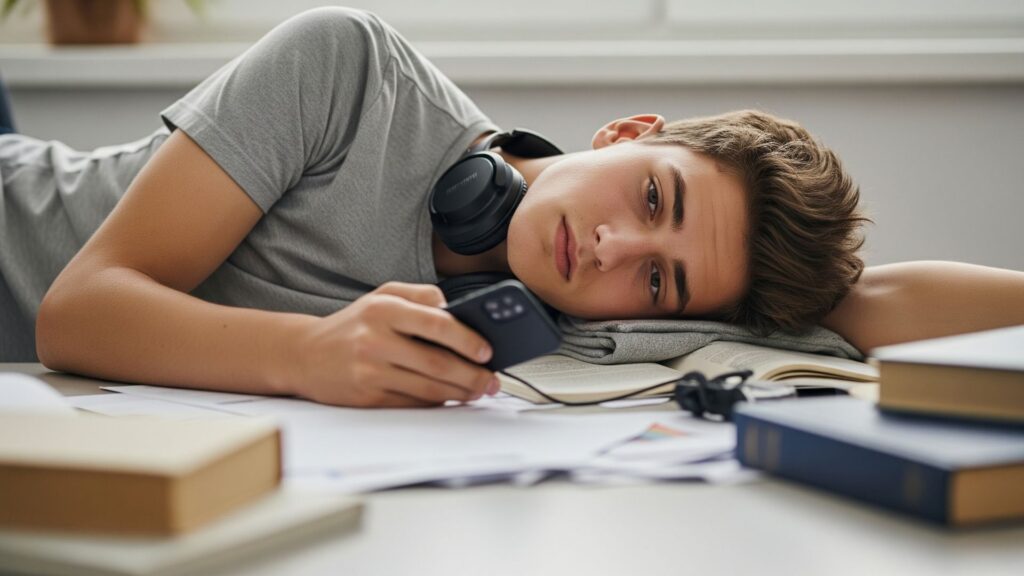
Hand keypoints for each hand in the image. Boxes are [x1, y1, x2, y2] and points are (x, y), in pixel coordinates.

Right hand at [289, 282, 498, 406]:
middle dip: (472, 374)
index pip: (437, 324)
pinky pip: (412, 403)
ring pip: (428, 388)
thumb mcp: (382, 295)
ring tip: (478, 390)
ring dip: (460, 393)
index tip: (488, 350)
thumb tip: (458, 311)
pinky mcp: (367, 397)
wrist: (303, 354)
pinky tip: (450, 397)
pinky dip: (436, 402)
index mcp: (384, 309)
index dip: (468, 339)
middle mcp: (376, 339)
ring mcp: (370, 371)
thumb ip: (421, 296)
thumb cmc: (353, 324)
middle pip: (437, 362)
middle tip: (491, 380)